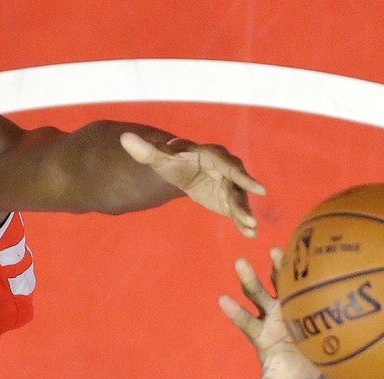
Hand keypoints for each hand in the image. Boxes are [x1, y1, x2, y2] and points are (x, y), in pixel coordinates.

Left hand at [120, 132, 264, 236]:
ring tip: (251, 228)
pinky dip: (242, 221)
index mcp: (212, 156)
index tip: (258, 189)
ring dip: (245, 214)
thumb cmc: (171, 160)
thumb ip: (145, 151)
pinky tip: (250, 235)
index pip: (229, 166)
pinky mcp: (227, 199)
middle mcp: (225, 169)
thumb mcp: (158, 158)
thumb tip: (124, 138)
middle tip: (250, 218)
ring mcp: (228, 185)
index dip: (243, 177)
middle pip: (238, 185)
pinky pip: (236, 210)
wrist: (180, 168)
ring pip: (239, 199)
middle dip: (244, 202)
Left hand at [218, 249, 320, 378]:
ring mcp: (288, 306)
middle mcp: (270, 316)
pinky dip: (303, 268)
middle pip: (257, 295)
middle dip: (249, 280)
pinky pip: (303, 282)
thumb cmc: (291, 378)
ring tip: (273, 250)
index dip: (235, 312)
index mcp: (260, 335)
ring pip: (279, 284)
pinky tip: (307, 251)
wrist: (318, 368)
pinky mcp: (307, 300)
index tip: (222, 300)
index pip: (244, 321)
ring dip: (276, 267)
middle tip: (239, 263)